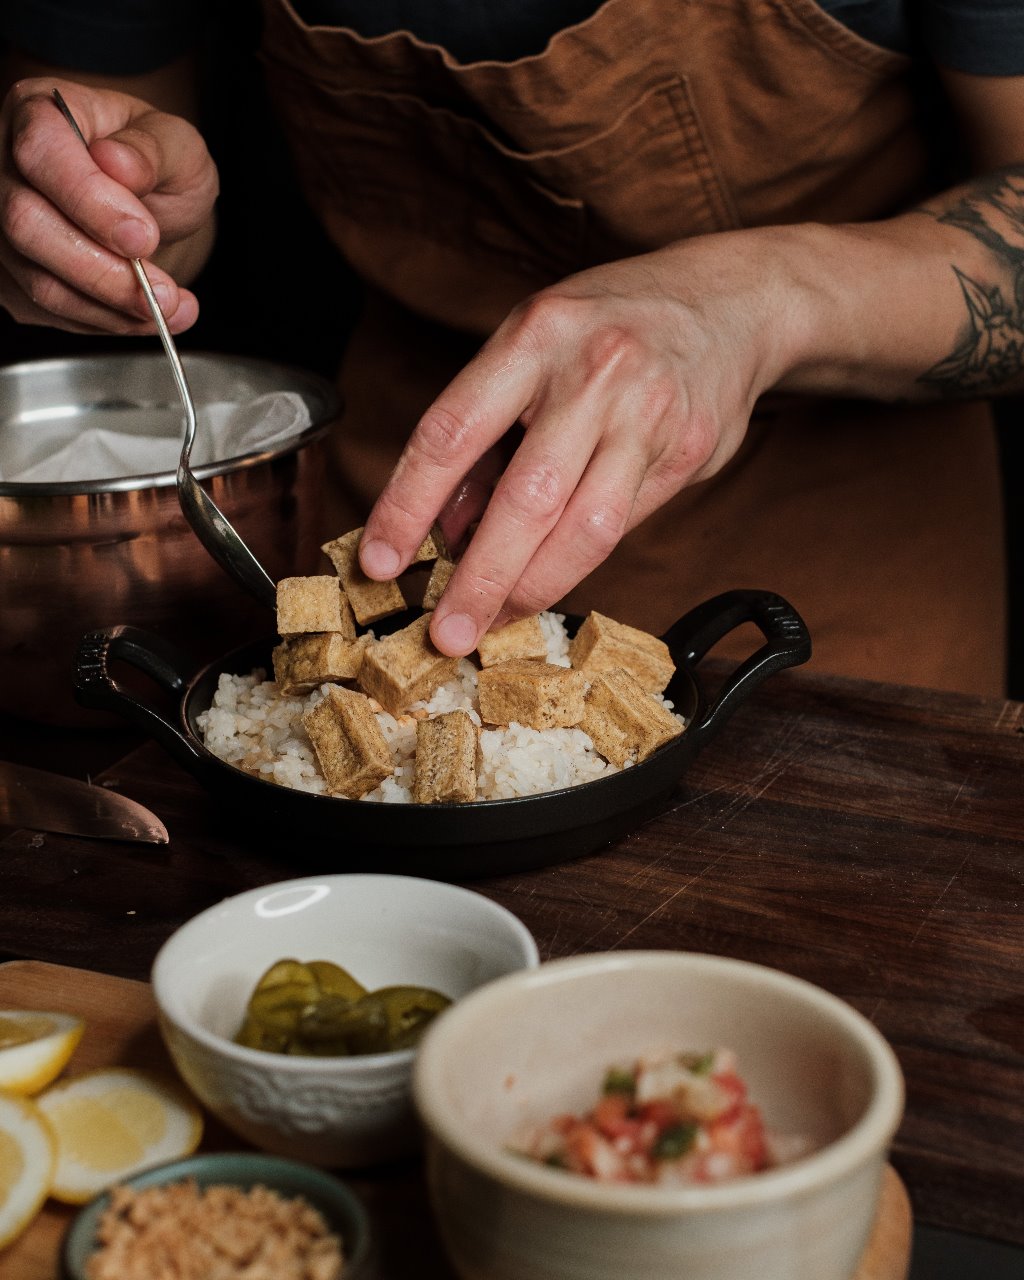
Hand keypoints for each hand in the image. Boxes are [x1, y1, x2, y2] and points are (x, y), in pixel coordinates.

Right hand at [0, 77, 217, 333]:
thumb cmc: (156, 166)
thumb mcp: (177, 144)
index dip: (89, 200)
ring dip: (111, 307)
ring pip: (36, 280)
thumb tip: (118, 164)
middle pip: (25, 224)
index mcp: (38, 112)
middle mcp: (4, 165)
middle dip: (103, 270)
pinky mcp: (12, 276)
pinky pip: (48, 313)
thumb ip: (153, 151)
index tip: (144, 235)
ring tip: (170, 308)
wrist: (151, 208)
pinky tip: (142, 314)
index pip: (40, 152)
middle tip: (163, 291)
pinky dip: (104, 322)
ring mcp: (0, 225)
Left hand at [360, 236, 790, 654]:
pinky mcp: (687, 451)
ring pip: (584, 528)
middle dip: (480, 578)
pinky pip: (624, 525)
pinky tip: (551, 577)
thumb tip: (449, 531)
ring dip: (533, 587)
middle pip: (525, 498)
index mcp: (533, 337)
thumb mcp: (533, 348)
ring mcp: (648, 414)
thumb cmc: (611, 326)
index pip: (451, 433)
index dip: (407, 505)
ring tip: (497, 620)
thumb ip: (490, 434)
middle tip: (447, 633)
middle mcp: (593, 372)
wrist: (730, 301)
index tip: (380, 561)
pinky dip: (578, 561)